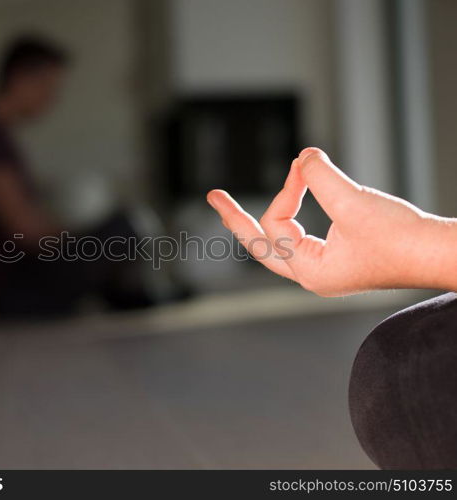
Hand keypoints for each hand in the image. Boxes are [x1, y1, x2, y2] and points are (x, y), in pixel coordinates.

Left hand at [207, 147, 456, 295]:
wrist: (440, 254)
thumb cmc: (403, 239)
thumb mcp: (353, 202)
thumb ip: (320, 176)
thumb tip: (303, 155)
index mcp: (310, 271)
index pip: (277, 224)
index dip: (288, 189)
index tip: (305, 166)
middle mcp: (312, 274)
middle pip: (260, 246)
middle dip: (235, 218)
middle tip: (213, 196)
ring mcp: (325, 268)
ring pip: (278, 244)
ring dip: (259, 221)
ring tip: (230, 208)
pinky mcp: (339, 258)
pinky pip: (300, 238)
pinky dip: (289, 219)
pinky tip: (284, 209)